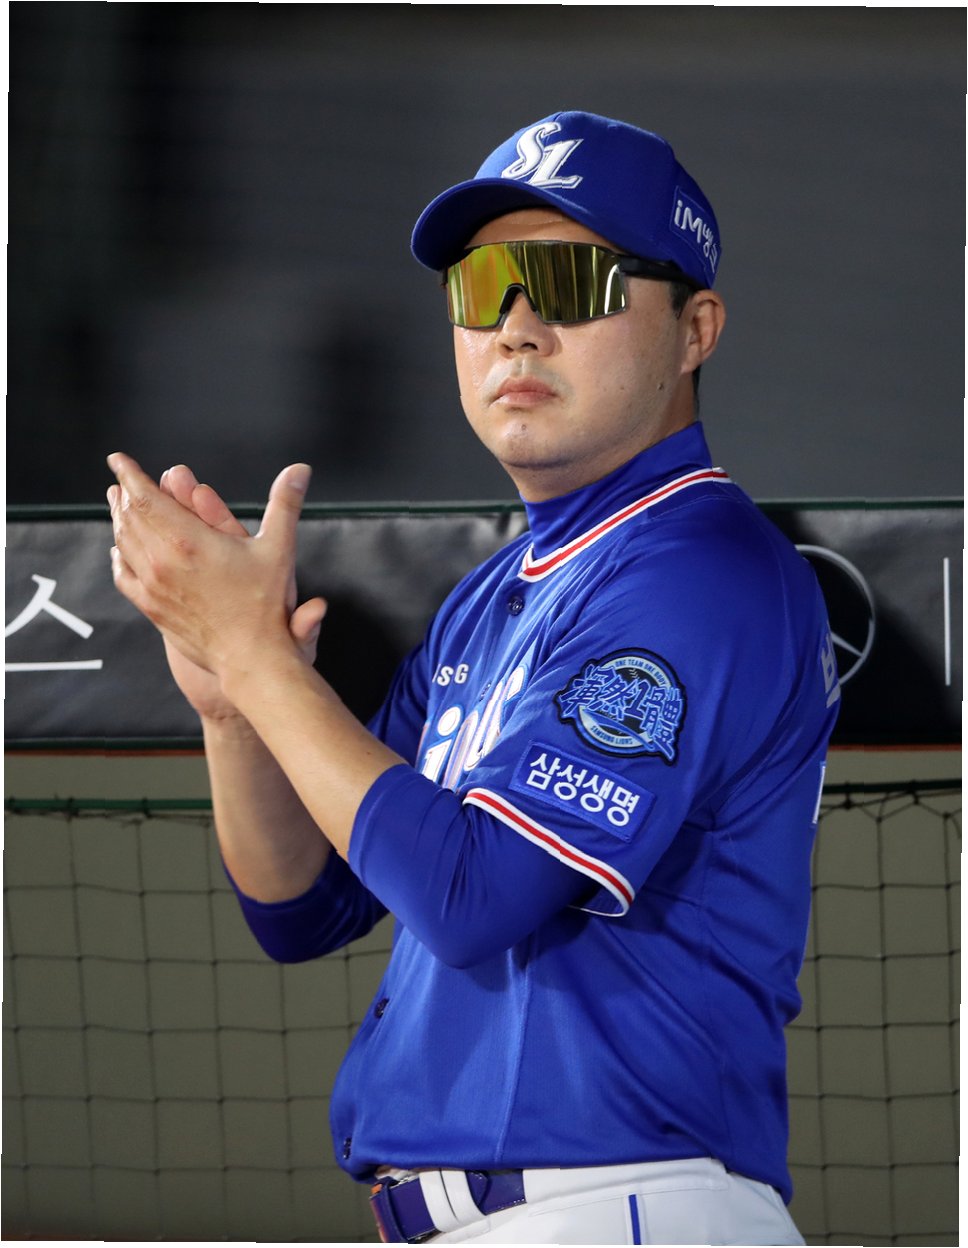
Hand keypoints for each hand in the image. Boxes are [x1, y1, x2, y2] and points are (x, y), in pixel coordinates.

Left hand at [107, 455, 326, 716]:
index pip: (145, 497)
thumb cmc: (266, 604)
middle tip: (120, 478)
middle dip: (123, 493)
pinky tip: (118, 550)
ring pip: (123, 543)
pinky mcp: (151, 608)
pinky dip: (118, 556)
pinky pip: (123, 575)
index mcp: (188, 539)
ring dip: (118, 519)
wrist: (250, 657)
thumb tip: (299, 469)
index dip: (129, 473)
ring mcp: (153, 586)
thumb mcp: (279, 548)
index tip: (119, 459)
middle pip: (130, 517)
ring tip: (118, 504)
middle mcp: (163, 560)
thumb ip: (286, 503)